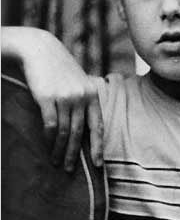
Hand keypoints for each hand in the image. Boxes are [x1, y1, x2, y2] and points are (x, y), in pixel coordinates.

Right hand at [13, 28, 103, 171]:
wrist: (41, 50)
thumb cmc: (59, 69)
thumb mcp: (78, 82)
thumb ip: (84, 101)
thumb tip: (84, 127)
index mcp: (92, 95)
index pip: (97, 126)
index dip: (98, 146)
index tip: (98, 164)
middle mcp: (82, 97)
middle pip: (80, 132)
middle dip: (76, 154)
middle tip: (70, 170)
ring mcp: (65, 98)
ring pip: (65, 132)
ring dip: (60, 150)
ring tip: (56, 162)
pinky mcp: (47, 98)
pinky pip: (51, 125)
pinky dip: (49, 139)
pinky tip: (47, 146)